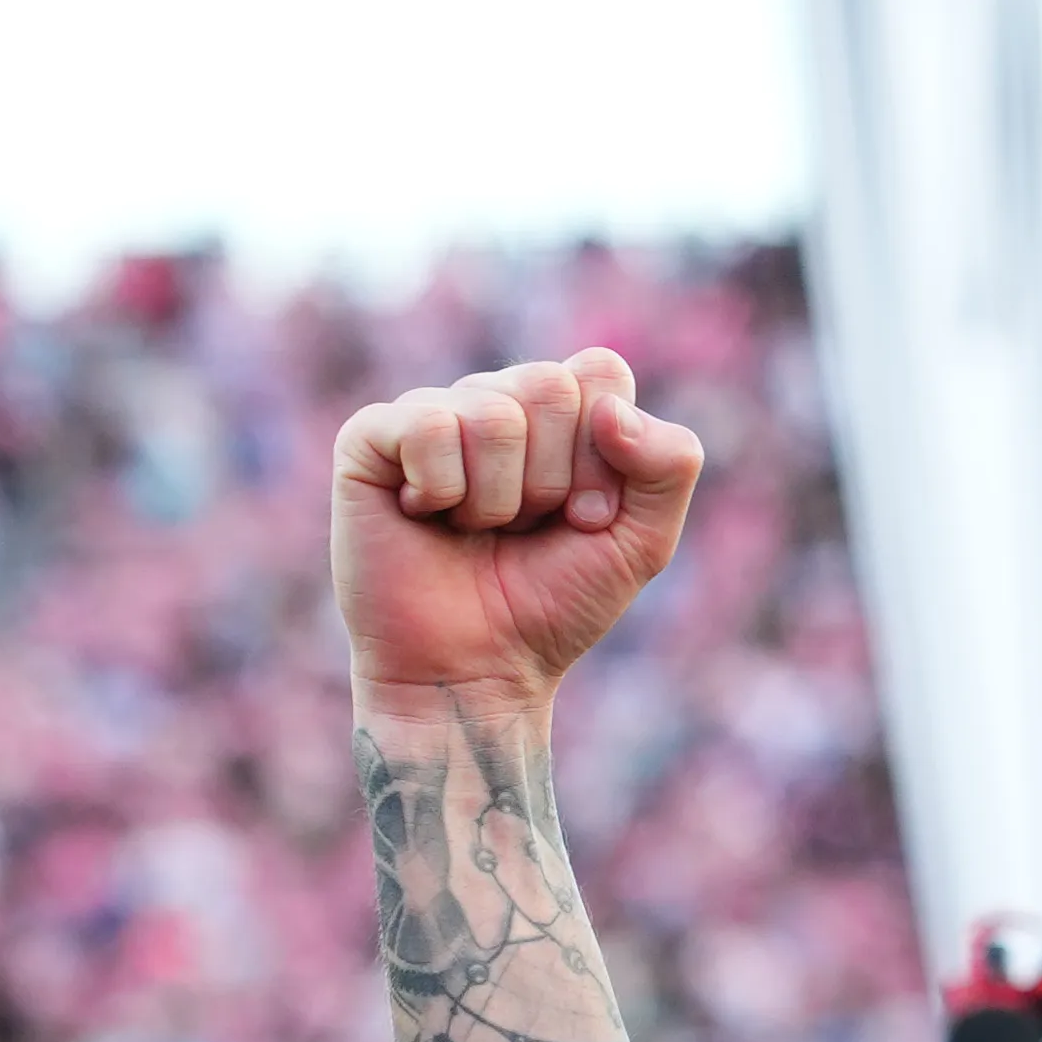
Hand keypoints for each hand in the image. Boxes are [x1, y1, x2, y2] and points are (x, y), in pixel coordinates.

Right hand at [332, 351, 703, 709]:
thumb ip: (670, 464)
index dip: (605, 456)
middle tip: (528, 529)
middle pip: (550, 385)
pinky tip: (426, 517)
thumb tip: (611, 407)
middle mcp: (493, 401)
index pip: (600, 371)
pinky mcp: (370, 438)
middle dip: (554, 479)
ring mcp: (431, 414)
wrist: (476, 669)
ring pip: (493, 412)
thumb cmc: (552, 605)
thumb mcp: (641, 542)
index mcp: (558, 414)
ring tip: (477, 531)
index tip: (587, 519)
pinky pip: (428, 426)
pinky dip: (443, 490)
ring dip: (498, 498)